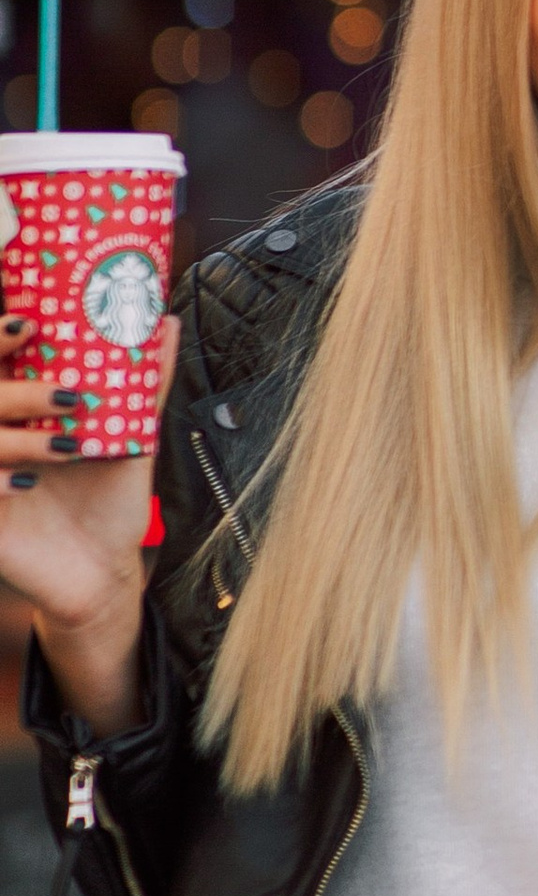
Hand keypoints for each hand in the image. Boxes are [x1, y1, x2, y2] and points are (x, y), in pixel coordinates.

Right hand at [0, 313, 173, 734]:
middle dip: (15, 390)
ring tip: (68, 446)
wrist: (99, 572)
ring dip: (18, 438)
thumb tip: (162, 323)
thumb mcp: (129, 438)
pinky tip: (28, 481)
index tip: (29, 324)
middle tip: (67, 395)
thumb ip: (142, 382)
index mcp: (16, 415)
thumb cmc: (106, 502)